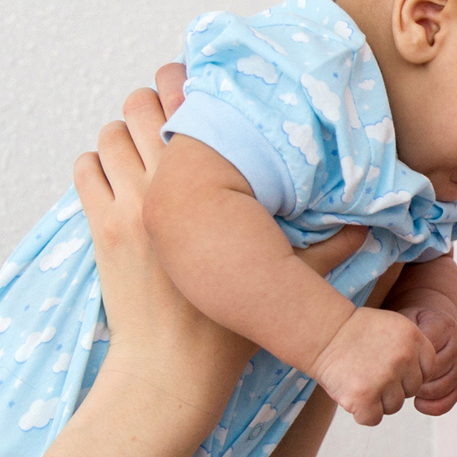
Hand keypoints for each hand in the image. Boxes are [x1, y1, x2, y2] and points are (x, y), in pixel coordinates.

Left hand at [74, 74, 365, 424]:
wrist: (172, 371)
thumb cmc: (228, 334)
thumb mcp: (283, 283)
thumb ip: (325, 251)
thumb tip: (369, 226)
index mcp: (209, 194)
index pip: (188, 106)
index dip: (189, 84)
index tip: (201, 89)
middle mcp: (162, 191)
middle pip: (140, 105)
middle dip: (153, 101)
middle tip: (172, 113)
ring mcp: (126, 209)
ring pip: (109, 133)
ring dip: (123, 131)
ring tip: (144, 143)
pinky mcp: (100, 230)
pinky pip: (87, 169)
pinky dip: (98, 163)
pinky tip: (118, 174)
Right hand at [313, 306, 436, 425]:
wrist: (322, 332)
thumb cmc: (354, 332)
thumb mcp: (393, 329)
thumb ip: (412, 351)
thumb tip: (423, 382)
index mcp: (414, 339)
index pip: (428, 370)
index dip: (409, 373)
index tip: (390, 367)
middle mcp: (404, 358)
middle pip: (411, 390)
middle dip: (393, 387)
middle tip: (369, 373)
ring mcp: (385, 378)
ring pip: (394, 406)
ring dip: (376, 400)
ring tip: (358, 380)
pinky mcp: (365, 397)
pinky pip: (373, 418)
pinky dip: (361, 412)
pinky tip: (350, 394)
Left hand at [394, 302, 456, 414]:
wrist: (432, 326)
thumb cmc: (412, 326)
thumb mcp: (403, 320)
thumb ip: (398, 334)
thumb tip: (385, 358)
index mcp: (443, 325)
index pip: (423, 350)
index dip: (405, 361)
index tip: (390, 362)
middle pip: (431, 371)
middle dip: (410, 377)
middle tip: (394, 377)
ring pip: (438, 388)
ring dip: (419, 392)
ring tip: (405, 386)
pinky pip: (448, 401)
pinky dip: (431, 406)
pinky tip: (418, 402)